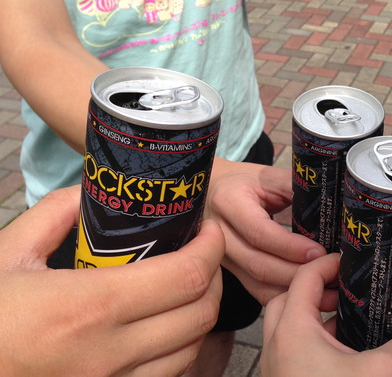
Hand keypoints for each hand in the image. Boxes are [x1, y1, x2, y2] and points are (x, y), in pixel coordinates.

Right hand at [0, 186, 224, 374]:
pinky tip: (164, 327)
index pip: (187, 276)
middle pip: (201, 313)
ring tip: (188, 287)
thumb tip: (90, 194)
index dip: (211, 248)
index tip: (209, 229)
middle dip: (215, 277)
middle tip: (203, 254)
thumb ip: (55, 214)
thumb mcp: (8, 256)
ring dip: (200, 314)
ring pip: (191, 350)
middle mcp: (110, 353)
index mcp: (90, 307)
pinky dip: (179, 349)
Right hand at [207, 158, 325, 303]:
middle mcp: (218, 233)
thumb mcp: (267, 176)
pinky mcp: (229, 272)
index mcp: (228, 202)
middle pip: (257, 264)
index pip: (259, 232)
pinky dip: (282, 296)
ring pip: (256, 283)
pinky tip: (305, 296)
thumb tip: (331, 203)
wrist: (211, 191)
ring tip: (325, 291)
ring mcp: (220, 257)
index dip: (290, 246)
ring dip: (292, 291)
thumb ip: (294, 187)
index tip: (319, 253)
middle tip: (329, 275)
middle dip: (296, 274)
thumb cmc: (243, 182)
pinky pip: (255, 290)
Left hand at [260, 253, 391, 375]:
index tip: (351, 261)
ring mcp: (276, 368)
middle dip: (316, 288)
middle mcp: (277, 346)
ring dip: (313, 315)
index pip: (304, 278)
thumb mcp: (383, 375)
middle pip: (287, 298)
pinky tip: (342, 352)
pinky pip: (291, 350)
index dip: (329, 263)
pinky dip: (312, 340)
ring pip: (286, 326)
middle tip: (347, 289)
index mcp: (293, 332)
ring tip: (347, 317)